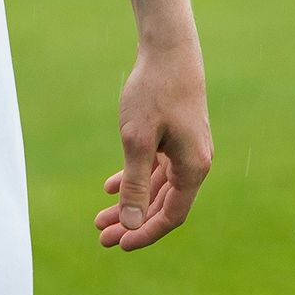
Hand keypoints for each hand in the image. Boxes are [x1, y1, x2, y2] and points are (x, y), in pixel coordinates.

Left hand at [94, 36, 210, 251]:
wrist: (168, 49)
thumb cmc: (154, 93)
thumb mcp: (137, 141)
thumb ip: (136, 184)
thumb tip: (132, 223)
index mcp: (193, 169)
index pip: (170, 215)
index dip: (145, 233)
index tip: (118, 244)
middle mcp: (195, 163)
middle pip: (162, 204)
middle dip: (131, 221)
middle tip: (100, 237)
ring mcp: (187, 149)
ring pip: (156, 187)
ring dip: (130, 202)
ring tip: (100, 218)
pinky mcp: (177, 135)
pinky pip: (156, 167)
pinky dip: (134, 178)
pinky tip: (109, 187)